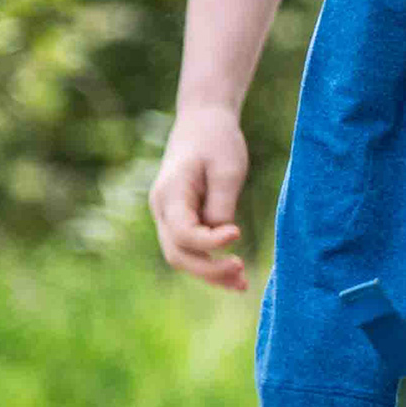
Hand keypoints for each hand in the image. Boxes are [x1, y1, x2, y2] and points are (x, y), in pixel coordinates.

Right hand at [152, 105, 251, 290]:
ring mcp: (168, 217)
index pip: (183, 233)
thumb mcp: (227, 168)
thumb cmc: (217, 141)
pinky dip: (210, 263)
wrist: (202, 122)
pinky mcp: (181, 220)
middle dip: (208, 270)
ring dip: (210, 274)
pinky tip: (236, 275)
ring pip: (182, 257)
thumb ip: (222, 204)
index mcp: (170, 194)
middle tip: (242, 272)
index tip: (236, 233)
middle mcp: (162, 209)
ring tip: (243, 283)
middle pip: (177, 254)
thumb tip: (222, 234)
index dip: (209, 242)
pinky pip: (191, 249)